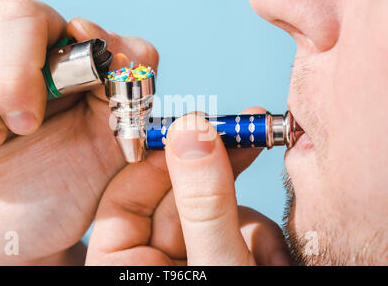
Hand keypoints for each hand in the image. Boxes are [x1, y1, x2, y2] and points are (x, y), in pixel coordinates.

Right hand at [0, 0, 158, 264]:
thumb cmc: (50, 194)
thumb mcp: (101, 163)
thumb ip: (128, 114)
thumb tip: (145, 65)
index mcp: (87, 75)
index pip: (102, 37)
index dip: (95, 47)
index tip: (84, 86)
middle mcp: (40, 53)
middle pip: (22, 13)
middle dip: (14, 73)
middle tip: (20, 127)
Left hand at [86, 110, 290, 265]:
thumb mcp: (214, 263)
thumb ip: (202, 202)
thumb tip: (191, 131)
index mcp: (122, 265)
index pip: (126, 196)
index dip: (161, 159)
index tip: (195, 129)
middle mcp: (151, 259)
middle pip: (176, 198)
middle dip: (216, 175)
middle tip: (246, 134)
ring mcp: (186, 259)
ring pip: (209, 211)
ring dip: (247, 221)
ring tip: (267, 248)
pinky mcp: (219, 260)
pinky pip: (232, 231)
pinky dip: (258, 239)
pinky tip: (272, 260)